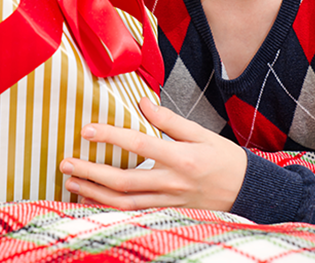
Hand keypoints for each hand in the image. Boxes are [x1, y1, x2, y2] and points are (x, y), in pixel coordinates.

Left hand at [59, 97, 246, 210]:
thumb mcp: (201, 134)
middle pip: (124, 181)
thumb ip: (169, 120)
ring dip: (94, 193)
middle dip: (91, 172)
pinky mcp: (168, 212)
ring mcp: (169, 202)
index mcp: (182, 158)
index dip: (111, 136)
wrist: (248, 193)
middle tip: (66, 162)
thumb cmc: (226, 160)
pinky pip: (133, 212)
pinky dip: (109, 207)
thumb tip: (142, 102)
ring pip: (125, 202)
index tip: (87, 129)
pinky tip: (91, 199)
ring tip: (70, 181)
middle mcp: (172, 183)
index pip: (139, 145)